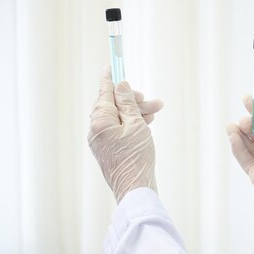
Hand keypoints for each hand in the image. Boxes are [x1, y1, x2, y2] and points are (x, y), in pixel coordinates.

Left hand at [88, 67, 162, 202]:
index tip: (113, 64)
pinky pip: (120, 129)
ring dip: (137, 112)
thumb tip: (121, 86)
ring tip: (156, 112)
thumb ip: (128, 103)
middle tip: (154, 101)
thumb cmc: (137, 158)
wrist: (135, 189)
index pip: (105, 92)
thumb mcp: (137, 125)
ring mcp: (101, 140)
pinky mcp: (109, 149)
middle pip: (114, 105)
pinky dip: (133, 124)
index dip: (111, 78)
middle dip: (134, 100)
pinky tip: (147, 124)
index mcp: (100, 120)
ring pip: (119, 117)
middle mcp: (96, 129)